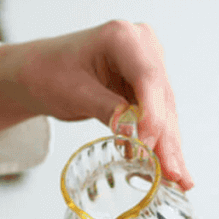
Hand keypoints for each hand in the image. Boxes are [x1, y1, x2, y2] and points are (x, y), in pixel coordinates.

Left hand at [0, 20, 192, 189]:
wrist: (39, 72)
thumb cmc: (48, 74)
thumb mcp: (73, 92)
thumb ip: (105, 108)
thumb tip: (132, 135)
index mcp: (122, 37)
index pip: (148, 78)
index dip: (153, 116)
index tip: (150, 147)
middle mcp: (143, 46)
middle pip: (161, 99)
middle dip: (167, 141)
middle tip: (175, 175)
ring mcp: (149, 65)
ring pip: (165, 113)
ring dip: (171, 148)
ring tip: (180, 181)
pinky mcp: (147, 86)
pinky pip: (158, 119)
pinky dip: (162, 145)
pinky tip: (172, 170)